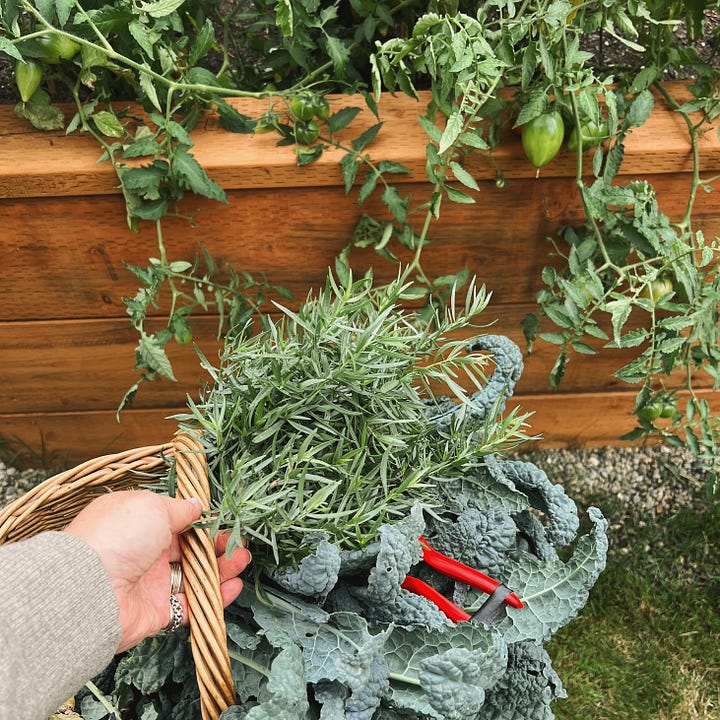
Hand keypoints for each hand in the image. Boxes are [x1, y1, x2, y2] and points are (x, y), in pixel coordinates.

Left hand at [64, 489, 250, 652]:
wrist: (89, 591)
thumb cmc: (117, 538)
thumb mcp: (151, 506)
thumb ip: (178, 508)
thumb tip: (196, 504)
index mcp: (139, 523)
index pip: (176, 520)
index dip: (201, 521)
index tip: (223, 521)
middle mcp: (145, 553)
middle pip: (189, 549)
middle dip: (217, 545)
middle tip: (239, 543)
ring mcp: (151, 583)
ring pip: (194, 576)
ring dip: (221, 568)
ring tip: (242, 560)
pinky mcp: (157, 611)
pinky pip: (191, 604)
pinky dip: (214, 597)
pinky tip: (233, 586)